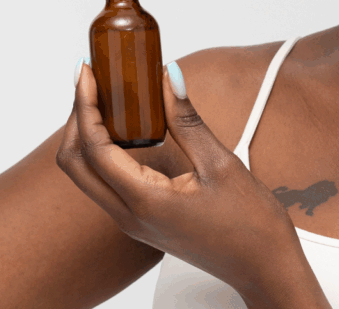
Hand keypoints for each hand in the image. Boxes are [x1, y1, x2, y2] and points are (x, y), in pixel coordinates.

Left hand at [57, 60, 325, 303]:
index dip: (84, 105)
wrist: (263, 267)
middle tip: (92, 81)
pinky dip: (104, 153)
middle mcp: (129, 217)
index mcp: (145, 201)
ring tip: (107, 99)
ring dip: (88, 135)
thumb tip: (168, 76)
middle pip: (75, 164)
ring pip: (87, 176)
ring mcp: (132, 223)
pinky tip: (126, 129)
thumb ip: (187, 120)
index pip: (94, 147)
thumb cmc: (251, 224)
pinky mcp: (142, 222)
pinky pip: (107, 184)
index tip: (87, 72)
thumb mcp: (220, 164)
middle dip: (77, 118)